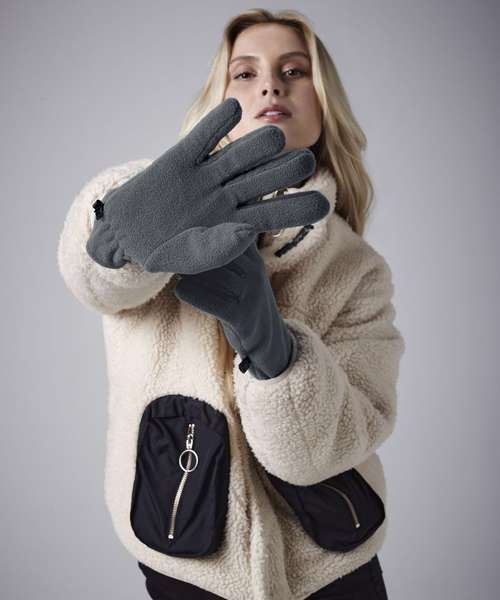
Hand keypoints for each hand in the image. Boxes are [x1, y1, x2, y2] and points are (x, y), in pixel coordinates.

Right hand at [86, 97, 329, 274]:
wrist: (129, 233)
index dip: (296, 208)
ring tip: (275, 135)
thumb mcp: (193, 255)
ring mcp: (205, 174)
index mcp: (236, 219)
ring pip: (235, 157)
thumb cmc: (166, 250)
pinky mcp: (181, 159)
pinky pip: (200, 140)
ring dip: (254, 145)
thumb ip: (221, 247)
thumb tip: (247, 232)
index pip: (272, 212)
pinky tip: (232, 108)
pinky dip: (214, 125)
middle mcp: (226, 193)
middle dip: (282, 171)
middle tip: (306, 162)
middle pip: (260, 179)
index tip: (322, 205)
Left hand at [174, 238, 295, 379]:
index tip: (181, 238)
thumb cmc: (244, 299)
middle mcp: (254, 271)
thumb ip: (226, 252)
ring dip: (186, 274)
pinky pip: (208, 301)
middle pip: (211, 252)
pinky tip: (181, 290)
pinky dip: (189, 293)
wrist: (267, 338)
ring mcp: (250, 294)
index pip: (222, 233)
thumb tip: (188, 234)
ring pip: (206, 274)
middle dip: (189, 256)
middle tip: (175, 258)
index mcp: (253, 256)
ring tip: (179, 274)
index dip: (199, 235)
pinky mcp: (242, 316)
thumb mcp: (243, 271)